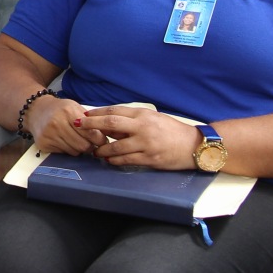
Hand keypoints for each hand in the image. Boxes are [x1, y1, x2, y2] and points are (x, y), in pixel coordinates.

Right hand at [26, 95, 104, 156]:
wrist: (35, 110)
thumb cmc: (59, 109)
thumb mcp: (75, 107)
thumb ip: (90, 120)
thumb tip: (106, 136)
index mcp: (68, 112)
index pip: (91, 133)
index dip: (100, 139)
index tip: (102, 140)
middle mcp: (57, 123)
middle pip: (84, 146)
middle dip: (91, 146)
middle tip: (92, 143)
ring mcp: (49, 135)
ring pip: (75, 152)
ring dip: (80, 149)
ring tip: (77, 140)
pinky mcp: (43, 144)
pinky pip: (64, 153)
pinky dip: (68, 149)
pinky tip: (65, 141)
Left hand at [81, 107, 205, 169]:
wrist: (193, 146)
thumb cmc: (172, 131)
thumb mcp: (153, 119)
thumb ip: (133, 121)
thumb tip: (110, 125)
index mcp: (143, 115)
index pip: (115, 111)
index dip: (97, 113)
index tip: (84, 115)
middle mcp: (142, 127)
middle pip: (111, 124)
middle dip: (92, 125)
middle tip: (78, 126)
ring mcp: (145, 144)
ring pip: (116, 146)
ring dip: (102, 149)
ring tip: (94, 151)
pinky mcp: (149, 159)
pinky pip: (126, 160)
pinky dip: (114, 161)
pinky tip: (109, 160)